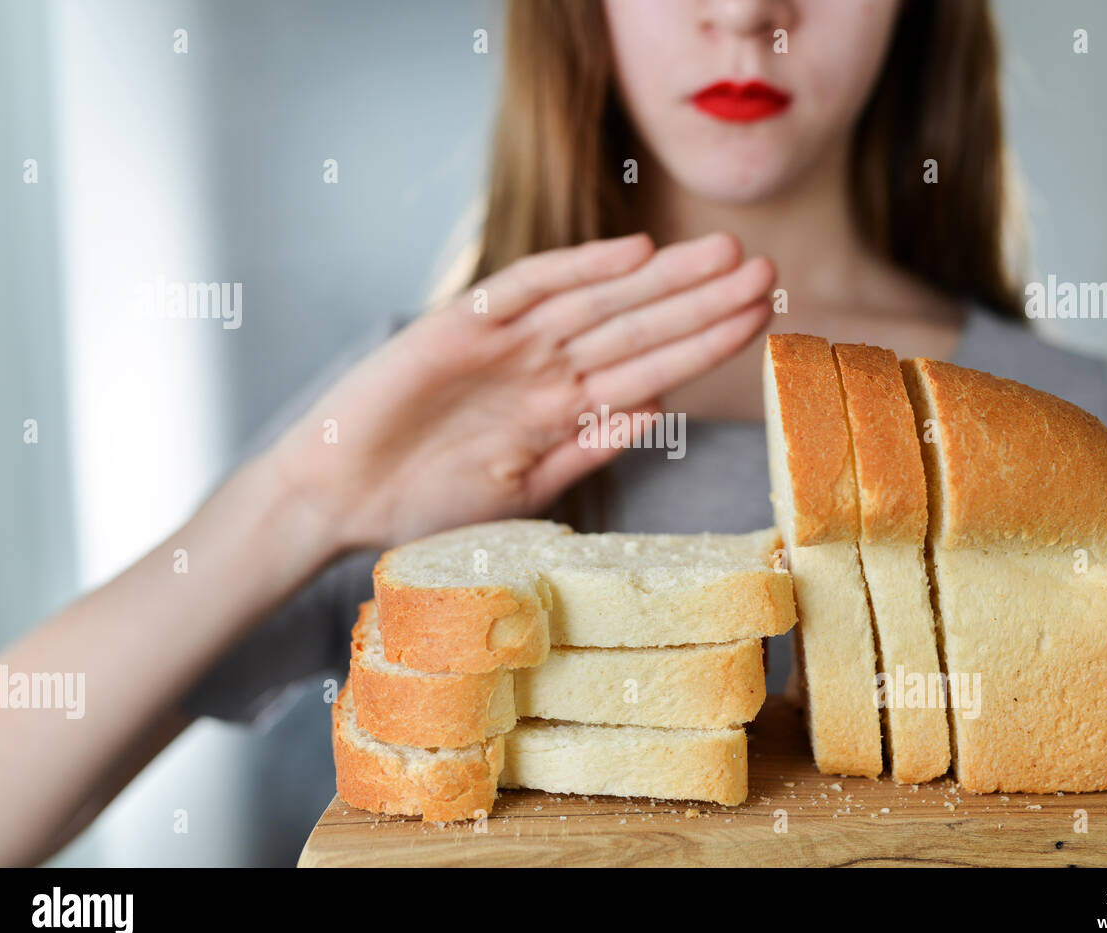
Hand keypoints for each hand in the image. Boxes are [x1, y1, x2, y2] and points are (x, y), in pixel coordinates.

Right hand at [267, 232, 775, 553]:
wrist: (337, 500)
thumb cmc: (425, 505)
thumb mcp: (524, 488)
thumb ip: (588, 448)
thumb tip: (660, 410)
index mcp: (564, 408)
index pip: (651, 367)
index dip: (707, 342)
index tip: (764, 318)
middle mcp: (543, 368)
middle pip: (637, 325)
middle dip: (703, 300)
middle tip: (769, 269)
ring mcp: (505, 345)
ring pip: (598, 302)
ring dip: (661, 280)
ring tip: (726, 254)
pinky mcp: (458, 327)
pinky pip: (524, 290)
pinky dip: (575, 270)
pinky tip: (631, 253)